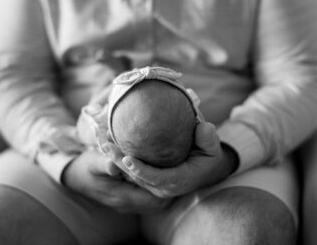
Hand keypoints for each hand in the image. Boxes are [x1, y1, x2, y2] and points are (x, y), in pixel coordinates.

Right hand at [61, 149, 172, 212]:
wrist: (73, 178)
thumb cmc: (85, 167)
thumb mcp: (93, 162)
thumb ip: (105, 164)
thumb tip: (114, 165)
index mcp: (121, 197)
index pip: (152, 197)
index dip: (161, 184)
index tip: (164, 168)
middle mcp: (126, 205)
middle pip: (158, 203)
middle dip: (165, 187)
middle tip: (169, 169)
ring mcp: (127, 206)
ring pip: (154, 203)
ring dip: (160, 189)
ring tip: (163, 172)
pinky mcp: (127, 202)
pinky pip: (147, 201)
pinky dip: (153, 190)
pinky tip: (152, 176)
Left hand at [106, 121, 235, 198]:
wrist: (209, 171)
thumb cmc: (209, 157)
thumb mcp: (213, 148)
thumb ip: (208, 139)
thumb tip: (203, 128)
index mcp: (179, 180)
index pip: (155, 178)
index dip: (140, 169)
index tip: (126, 158)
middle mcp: (164, 187)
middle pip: (137, 177)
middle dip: (119, 162)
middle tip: (105, 145)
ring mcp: (155, 187)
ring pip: (131, 176)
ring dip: (116, 161)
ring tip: (103, 143)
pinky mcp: (149, 181)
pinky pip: (131, 173)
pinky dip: (119, 161)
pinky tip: (108, 145)